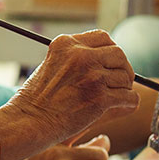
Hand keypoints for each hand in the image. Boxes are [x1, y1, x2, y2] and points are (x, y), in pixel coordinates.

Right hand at [0, 30, 138, 159]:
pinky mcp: (100, 98)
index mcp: (66, 44)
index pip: (103, 37)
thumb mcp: (51, 65)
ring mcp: (92, 76)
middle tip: (117, 82)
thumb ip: (75, 58)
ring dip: (123, 89)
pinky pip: (130, 98)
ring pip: (125, 77)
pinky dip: (128, 104)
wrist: (28, 122)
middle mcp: (80, 55)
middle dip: (122, 69)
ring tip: (111, 98)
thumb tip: (107, 61)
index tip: (109, 64)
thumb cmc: (37, 99)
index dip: (110, 52)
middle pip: (118, 54)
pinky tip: (119, 107)